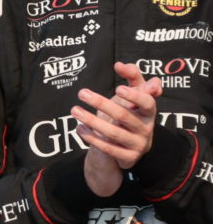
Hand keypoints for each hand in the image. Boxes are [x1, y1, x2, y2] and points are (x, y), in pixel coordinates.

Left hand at [74, 62, 161, 193]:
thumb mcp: (132, 95)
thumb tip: (121, 64)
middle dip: (102, 103)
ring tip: (74, 110)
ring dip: (91, 120)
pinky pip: (107, 148)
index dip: (134, 96)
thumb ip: (131, 78)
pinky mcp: (128, 158)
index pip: (147, 102)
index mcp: (149, 111)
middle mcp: (146, 128)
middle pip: (124, 116)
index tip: (117, 89)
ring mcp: (138, 144)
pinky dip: (91, 137)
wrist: (128, 147)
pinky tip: (79, 127)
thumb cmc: (129, 114)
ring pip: (113, 133)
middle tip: (82, 92)